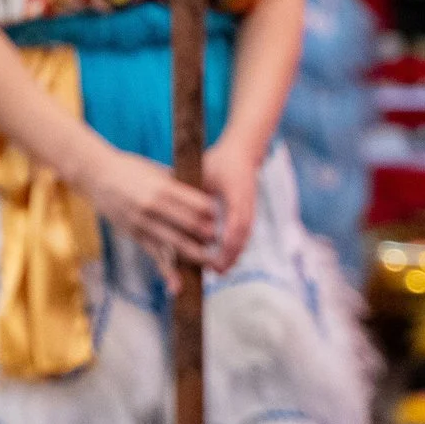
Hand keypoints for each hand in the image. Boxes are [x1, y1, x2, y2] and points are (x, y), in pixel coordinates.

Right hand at [75, 141, 215, 281]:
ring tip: (211, 262)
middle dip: (208, 236)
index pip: (196, 204)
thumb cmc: (128, 168)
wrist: (96, 175)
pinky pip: (154, 256)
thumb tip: (201, 193)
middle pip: (190, 226)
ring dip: (196, 256)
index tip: (220, 216)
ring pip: (176, 245)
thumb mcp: (154, 169)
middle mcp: (153, 207)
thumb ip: (176, 182)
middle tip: (219, 240)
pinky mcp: (135, 235)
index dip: (211, 213)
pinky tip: (179, 286)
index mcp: (162, 187)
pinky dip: (168, 272)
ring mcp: (143, 224)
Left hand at [201, 132, 265, 271]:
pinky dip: (235, 248)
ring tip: (219, 269)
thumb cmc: (220, 160)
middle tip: (216, 271)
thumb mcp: (206, 171)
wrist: (242, 152)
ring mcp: (250, 210)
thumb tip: (174, 200)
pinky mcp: (249, 213)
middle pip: (241, 237)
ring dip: (233, 254)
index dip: (226, 245)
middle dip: (230, 256)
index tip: (215, 259)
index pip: (235, 226)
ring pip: (244, 238)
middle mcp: (246, 205)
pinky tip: (225, 258)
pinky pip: (244, 234)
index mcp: (237, 194)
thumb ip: (194, 189)